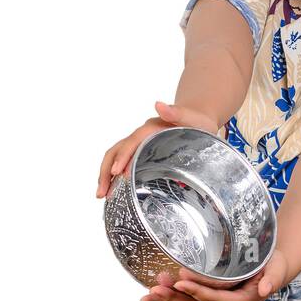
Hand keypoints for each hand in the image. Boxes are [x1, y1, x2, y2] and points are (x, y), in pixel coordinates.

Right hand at [96, 101, 218, 197]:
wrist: (198, 120)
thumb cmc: (198, 122)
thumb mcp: (192, 118)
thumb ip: (177, 112)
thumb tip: (158, 104)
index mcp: (150, 128)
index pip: (132, 142)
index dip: (124, 157)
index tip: (118, 172)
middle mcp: (141, 136)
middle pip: (116, 151)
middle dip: (107, 171)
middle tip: (102, 192)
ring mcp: (139, 145)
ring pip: (116, 158)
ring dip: (106, 175)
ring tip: (102, 195)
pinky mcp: (141, 153)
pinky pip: (123, 163)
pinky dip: (115, 176)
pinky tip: (114, 191)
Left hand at [139, 250, 291, 300]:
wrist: (270, 269)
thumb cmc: (272, 265)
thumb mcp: (276, 268)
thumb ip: (273, 278)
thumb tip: (267, 290)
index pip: (216, 299)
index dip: (197, 291)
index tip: (180, 281)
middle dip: (175, 298)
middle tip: (156, 287)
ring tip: (147, 294)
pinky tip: (147, 299)